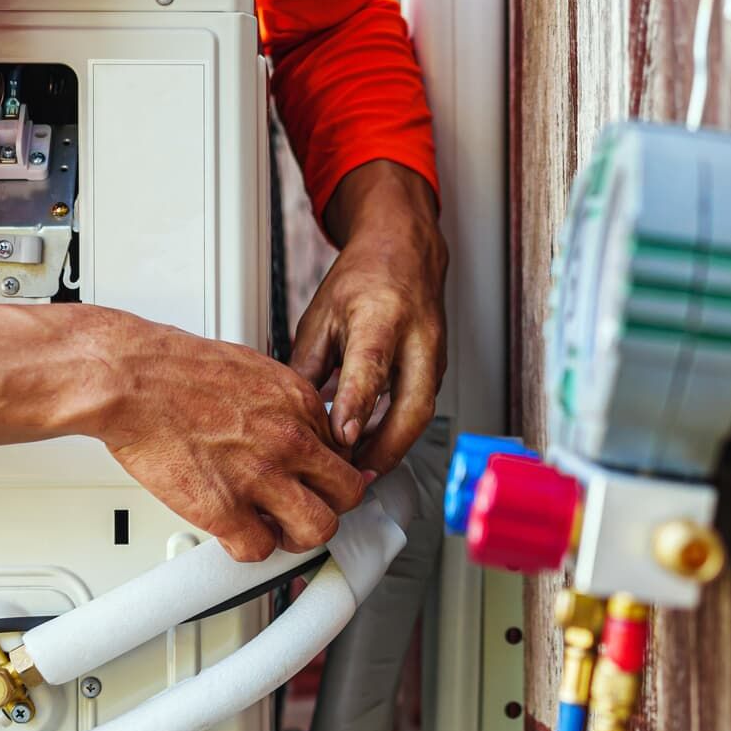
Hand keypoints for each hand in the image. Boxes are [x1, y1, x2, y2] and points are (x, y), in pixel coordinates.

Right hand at [0, 304, 363, 561]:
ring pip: (318, 530)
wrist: (131, 377)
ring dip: (298, 536)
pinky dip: (248, 549)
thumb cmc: (174, 369)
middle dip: (329, 505)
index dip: (330, 471)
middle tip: (305, 507)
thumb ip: (280, 403)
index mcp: (299, 403)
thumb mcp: (251, 370)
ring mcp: (261, 476)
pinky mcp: (224, 509)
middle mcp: (290, 439)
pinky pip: (259, 550)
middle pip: (348, 492)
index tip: (318, 480)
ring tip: (276, 529)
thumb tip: (292, 424)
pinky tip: (234, 533)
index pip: (345, 451)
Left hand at [290, 160, 448, 474]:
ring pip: (419, 415)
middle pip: (411, 407)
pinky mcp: (437, 370)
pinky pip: (419, 410)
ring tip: (356, 472)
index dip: (356, 405)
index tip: (341, 438)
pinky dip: (396, 434)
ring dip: (390, 448)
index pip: (370, 366)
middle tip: (354, 478)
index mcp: (381, 316)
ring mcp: (433, 356)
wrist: (405, 252)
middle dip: (384, 451)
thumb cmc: (364, 278)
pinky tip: (371, 449)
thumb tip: (293, 413)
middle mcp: (416, 338)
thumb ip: (307, 366)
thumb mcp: (321, 314)